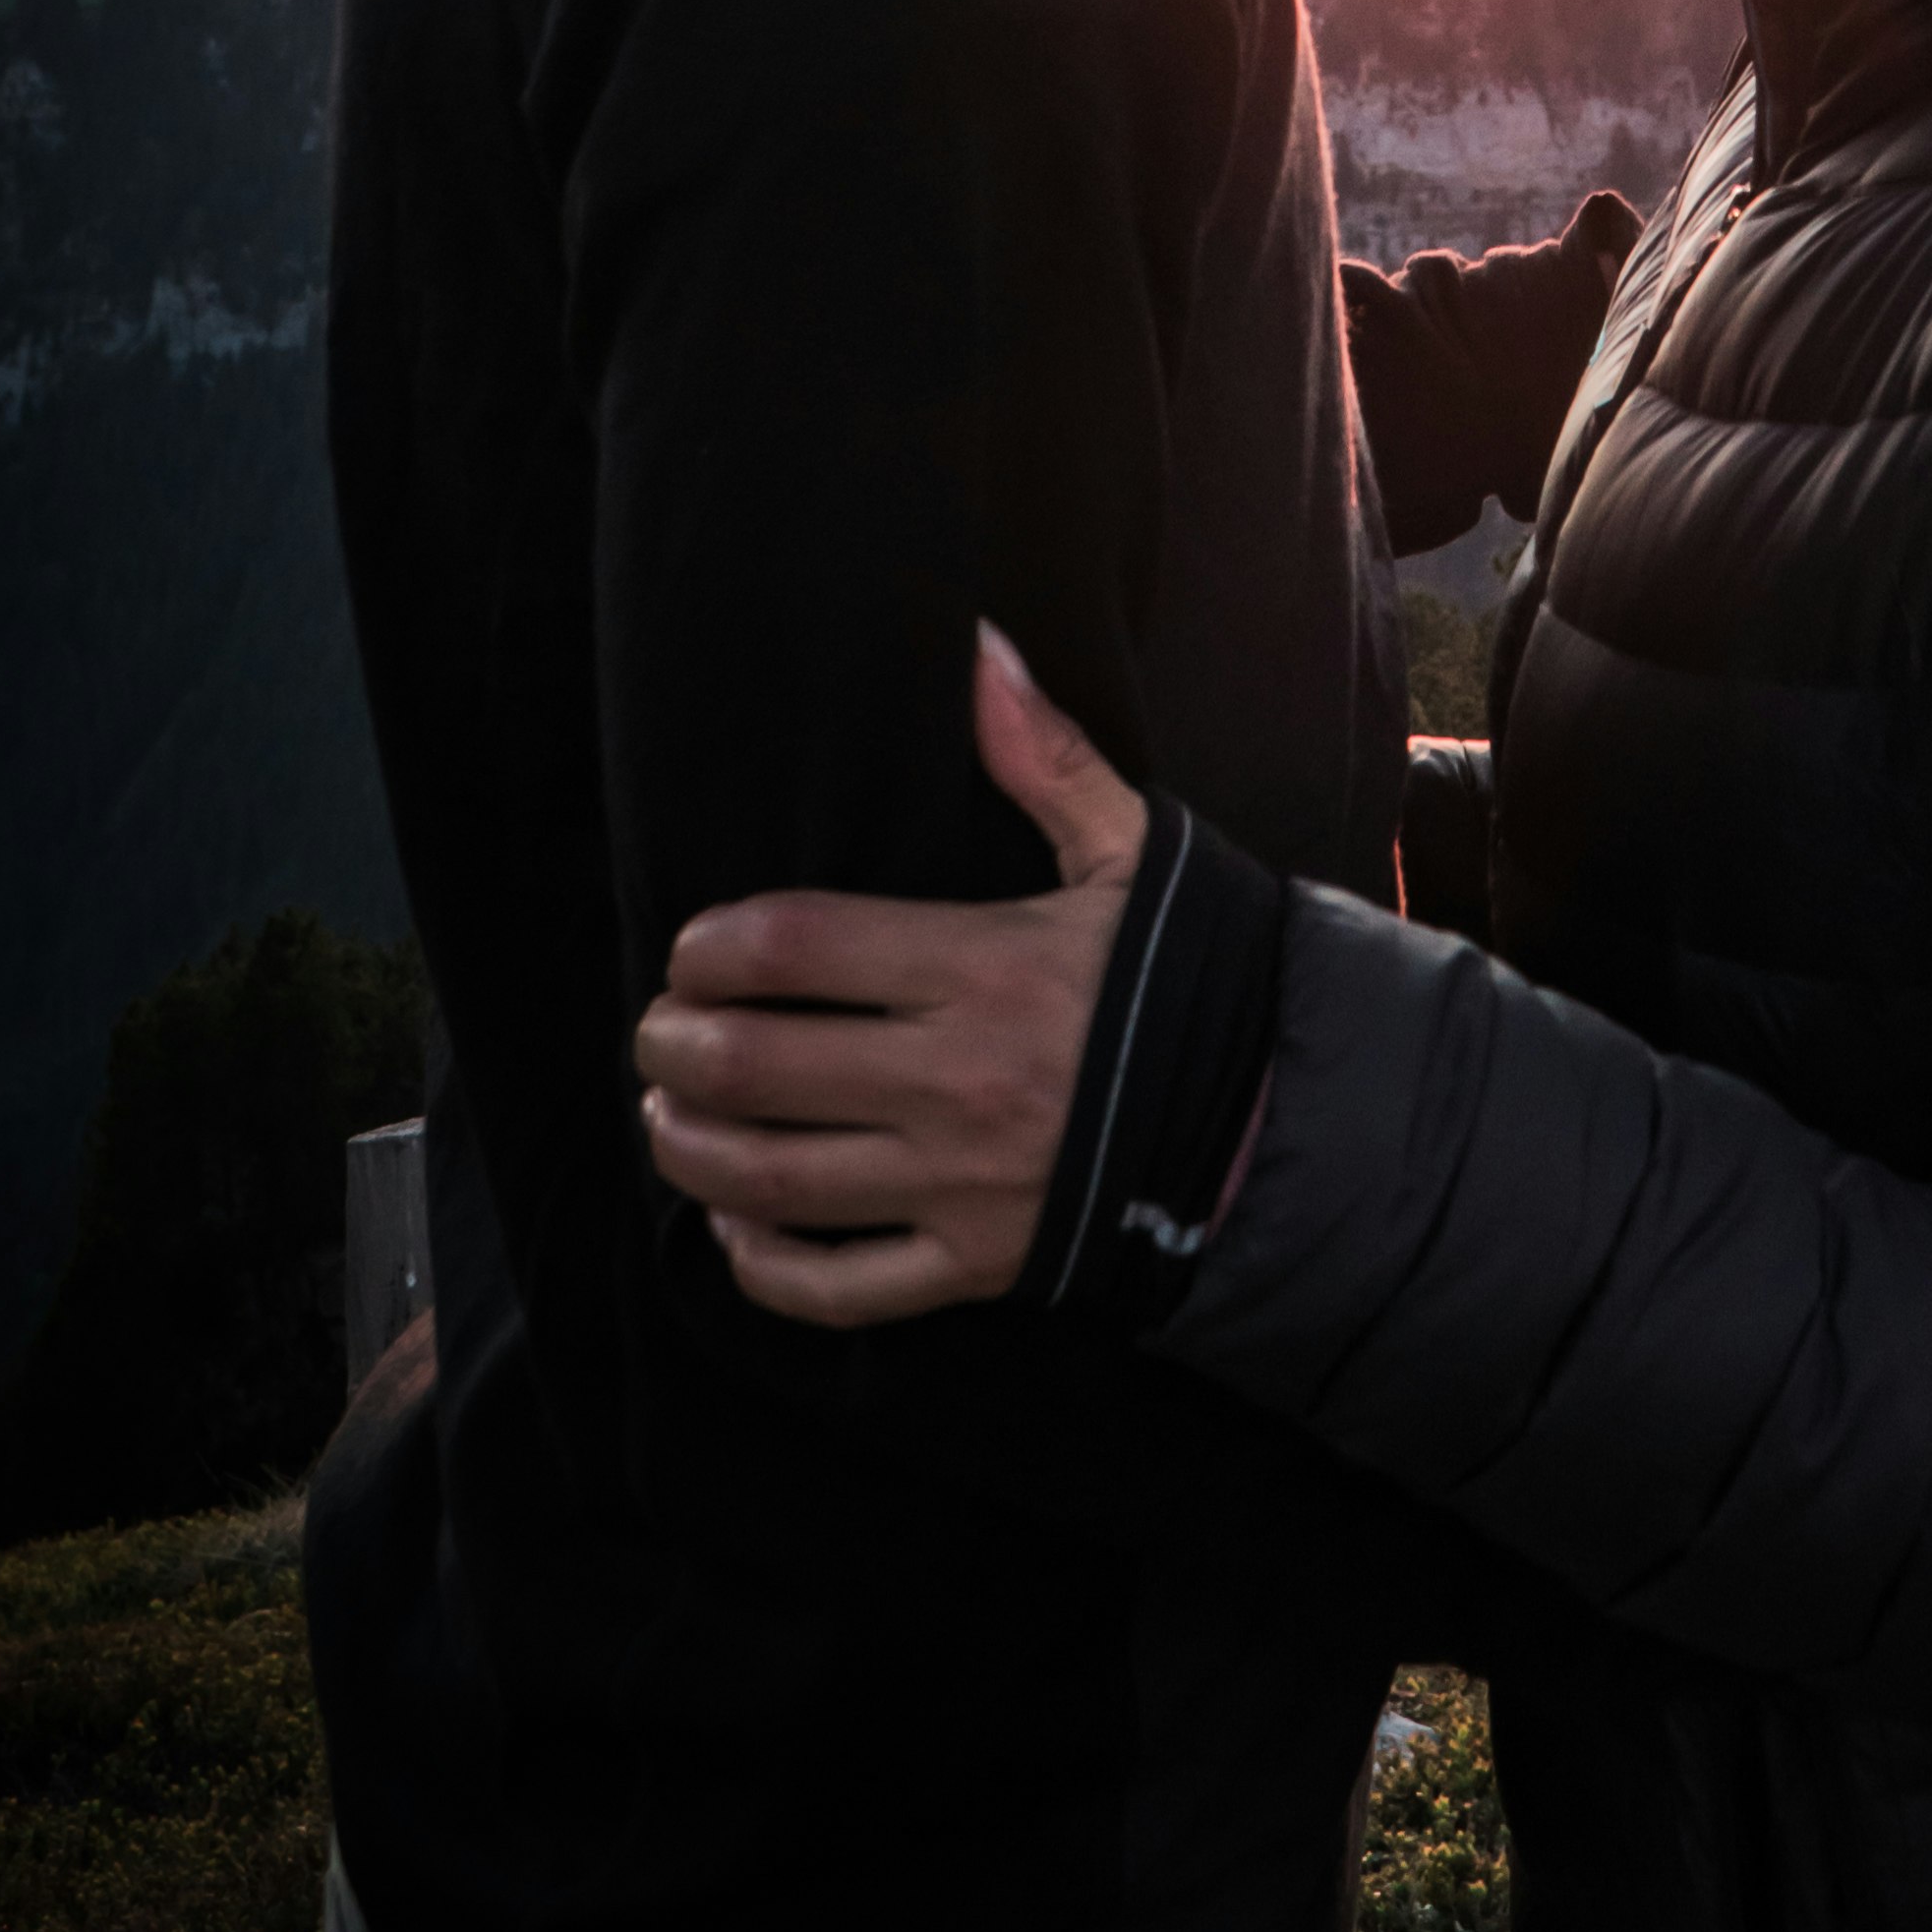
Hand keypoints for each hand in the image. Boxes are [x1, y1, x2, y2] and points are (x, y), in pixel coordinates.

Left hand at [632, 627, 1146, 1323]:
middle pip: (757, 1068)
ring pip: (773, 1181)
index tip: (689, 952)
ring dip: (691, 1150)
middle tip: (655, 1033)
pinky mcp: (976, 1266)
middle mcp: (958, 1079)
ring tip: (667, 1116)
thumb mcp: (1128, 850)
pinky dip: (762, 1265)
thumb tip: (978, 646)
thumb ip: (1043, 753)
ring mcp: (962, 1182)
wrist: (1276, 1114)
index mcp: (984, 966)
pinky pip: (837, 1286)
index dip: (711, 948)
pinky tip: (732, 1226)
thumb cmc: (1187, 970)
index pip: (793, 948)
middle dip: (673, 1050)